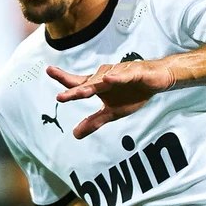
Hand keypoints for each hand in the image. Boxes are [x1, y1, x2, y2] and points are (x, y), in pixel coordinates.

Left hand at [48, 60, 176, 138]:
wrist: (157, 80)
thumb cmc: (133, 93)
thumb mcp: (112, 112)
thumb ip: (93, 122)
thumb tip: (74, 134)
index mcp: (98, 86)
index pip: (78, 84)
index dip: (64, 80)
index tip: (49, 71)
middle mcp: (105, 77)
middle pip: (88, 84)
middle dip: (74, 90)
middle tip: (60, 96)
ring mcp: (119, 73)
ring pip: (104, 80)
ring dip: (93, 85)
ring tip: (81, 92)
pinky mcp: (134, 72)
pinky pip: (124, 76)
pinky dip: (117, 78)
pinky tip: (109, 80)